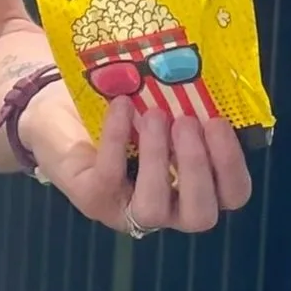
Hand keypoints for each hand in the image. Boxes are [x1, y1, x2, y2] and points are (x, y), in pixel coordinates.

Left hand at [25, 87, 252, 235]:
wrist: (59, 107)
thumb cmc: (121, 107)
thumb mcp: (159, 102)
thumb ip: (185, 102)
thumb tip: (209, 76)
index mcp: (193, 185)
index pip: (232, 194)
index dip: (231, 164)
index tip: (219, 122)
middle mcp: (166, 207)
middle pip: (200, 214)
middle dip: (198, 169)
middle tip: (187, 123)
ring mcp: (126, 209)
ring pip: (154, 208)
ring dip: (159, 160)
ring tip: (155, 116)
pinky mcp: (92, 198)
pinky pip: (111, 177)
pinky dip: (118, 139)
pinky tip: (122, 107)